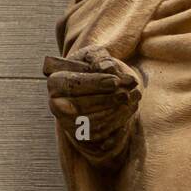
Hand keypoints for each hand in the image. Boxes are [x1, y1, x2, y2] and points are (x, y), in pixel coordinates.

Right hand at [46, 45, 140, 168]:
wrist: (99, 87)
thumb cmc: (95, 68)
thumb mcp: (96, 56)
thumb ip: (100, 57)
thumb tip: (107, 67)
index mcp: (56, 82)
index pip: (72, 84)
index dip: (95, 83)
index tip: (115, 82)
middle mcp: (57, 105)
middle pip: (80, 106)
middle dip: (107, 100)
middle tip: (127, 93)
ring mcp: (68, 122)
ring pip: (91, 121)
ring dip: (115, 110)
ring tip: (134, 96)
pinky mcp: (82, 135)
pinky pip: (100, 131)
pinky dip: (118, 120)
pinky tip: (131, 107)